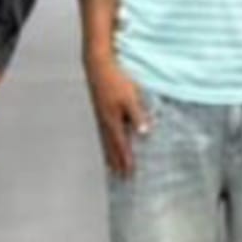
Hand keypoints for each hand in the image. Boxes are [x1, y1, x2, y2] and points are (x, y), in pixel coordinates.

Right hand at [84, 56, 149, 178]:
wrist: (97, 65)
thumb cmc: (115, 80)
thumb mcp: (131, 97)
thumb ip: (138, 116)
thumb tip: (144, 133)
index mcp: (113, 121)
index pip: (121, 146)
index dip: (126, 160)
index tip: (129, 174)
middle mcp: (105, 122)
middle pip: (111, 147)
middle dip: (116, 162)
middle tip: (120, 177)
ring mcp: (100, 116)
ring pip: (105, 141)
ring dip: (109, 155)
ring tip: (111, 166)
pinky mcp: (100, 109)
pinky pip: (103, 132)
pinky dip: (106, 142)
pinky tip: (108, 141)